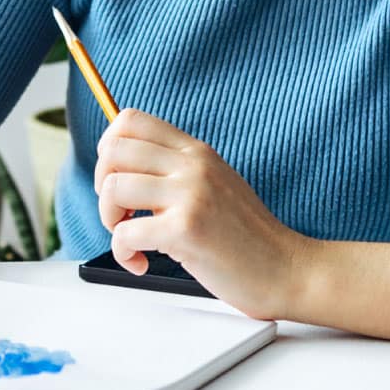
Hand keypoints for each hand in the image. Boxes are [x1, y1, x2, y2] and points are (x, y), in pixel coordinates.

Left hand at [92, 107, 308, 319]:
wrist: (287, 269)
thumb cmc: (246, 238)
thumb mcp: (215, 185)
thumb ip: (177, 171)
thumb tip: (123, 166)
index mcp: (197, 151)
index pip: (131, 120)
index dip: (109, 147)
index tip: (117, 178)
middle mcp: (193, 165)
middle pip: (113, 150)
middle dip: (103, 185)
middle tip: (120, 214)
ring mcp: (191, 195)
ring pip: (114, 188)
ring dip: (109, 221)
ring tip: (132, 241)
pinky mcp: (187, 230)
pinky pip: (124, 234)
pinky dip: (123, 254)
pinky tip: (141, 265)